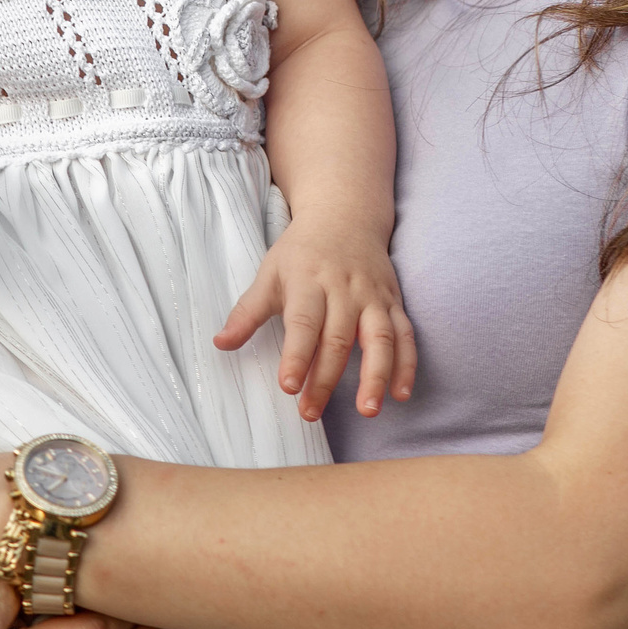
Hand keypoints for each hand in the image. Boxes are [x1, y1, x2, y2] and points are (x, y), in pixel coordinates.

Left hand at [212, 219, 415, 419]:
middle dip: (325, 379)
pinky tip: (401, 393)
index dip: (296, 356)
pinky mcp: (393, 303)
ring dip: (376, 375)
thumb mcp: (270, 273)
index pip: (303, 323)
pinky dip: (407, 364)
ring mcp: (373, 297)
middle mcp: (344, 290)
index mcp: (309, 282)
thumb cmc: (302, 251)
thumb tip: (220, 344)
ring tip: (368, 410)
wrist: (345, 215)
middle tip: (310, 412)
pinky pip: (406, 334)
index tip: (288, 386)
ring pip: (379, 338)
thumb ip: (247, 312)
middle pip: (337, 339)